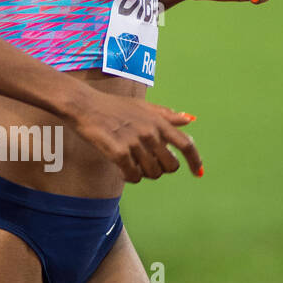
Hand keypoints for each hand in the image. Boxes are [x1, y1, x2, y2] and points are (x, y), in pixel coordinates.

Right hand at [72, 91, 201, 184]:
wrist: (84, 106)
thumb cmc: (112, 106)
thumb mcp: (142, 106)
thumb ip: (166, 115)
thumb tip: (189, 120)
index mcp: (158, 121)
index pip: (186, 144)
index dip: (195, 160)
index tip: (197, 171)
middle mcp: (150, 132)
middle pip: (170, 165)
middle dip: (162, 169)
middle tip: (149, 165)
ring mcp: (135, 143)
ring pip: (152, 173)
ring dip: (144, 173)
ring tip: (133, 164)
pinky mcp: (119, 153)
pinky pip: (133, 176)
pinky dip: (130, 177)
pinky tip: (123, 170)